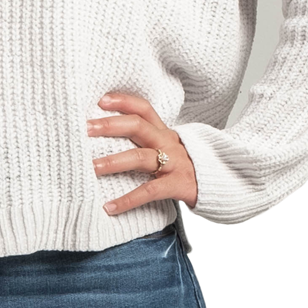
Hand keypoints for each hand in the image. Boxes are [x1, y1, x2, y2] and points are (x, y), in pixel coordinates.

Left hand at [88, 92, 198, 212]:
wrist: (222, 185)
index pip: (143, 109)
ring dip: (113, 162)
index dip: (123, 101)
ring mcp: (174, 163)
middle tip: (85, 129)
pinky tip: (110, 207)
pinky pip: (149, 191)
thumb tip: (108, 142)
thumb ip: (147, 143)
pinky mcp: (177, 185)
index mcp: (165, 132)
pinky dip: (128, 200)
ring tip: (91, 167)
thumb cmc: (188, 168)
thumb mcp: (170, 149)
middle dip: (110, 126)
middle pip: (138, 126)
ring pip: (140, 157)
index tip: (100, 100)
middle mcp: (169, 143)